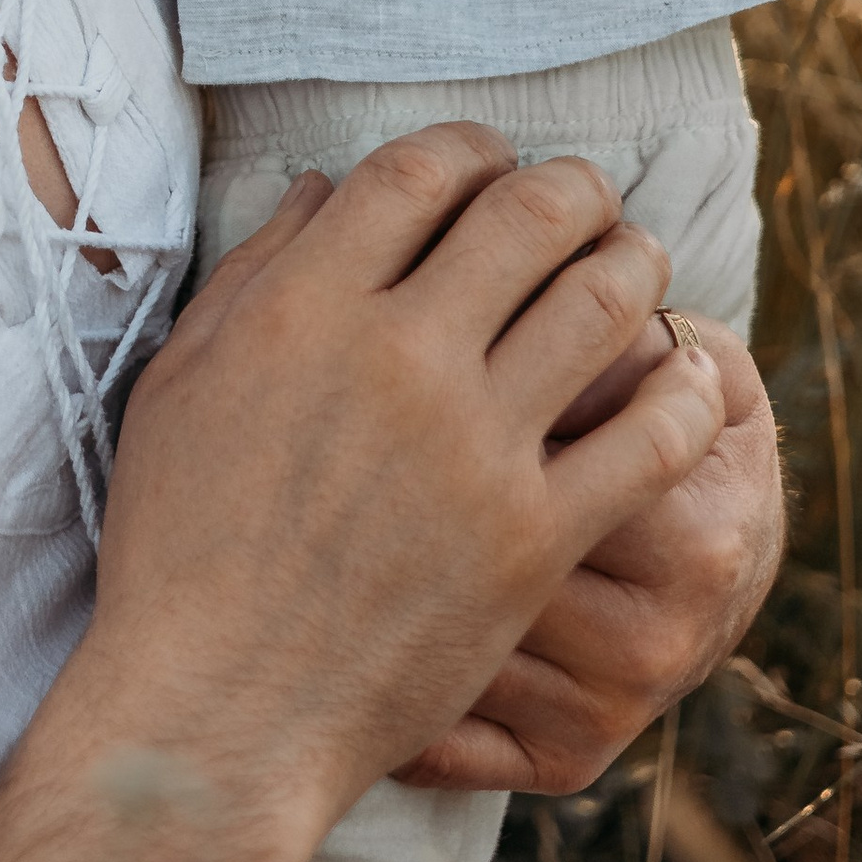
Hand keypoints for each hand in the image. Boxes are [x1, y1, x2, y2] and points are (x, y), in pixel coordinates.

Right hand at [77, 128, 726, 845]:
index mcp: (303, 308)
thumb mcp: (179, 386)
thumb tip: (320, 187)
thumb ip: (253, 273)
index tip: (492, 167)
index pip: (421, 170)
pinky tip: (683, 381)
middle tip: (585, 204)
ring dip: (636, 263)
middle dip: (573, 188)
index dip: (473, 150)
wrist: (215, 712)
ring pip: (605, 302)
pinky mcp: (533, 537)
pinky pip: (651, 437)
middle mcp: (398, 357)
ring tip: (637, 266)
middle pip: (531, 212)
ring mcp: (473, 447)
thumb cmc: (177, 549)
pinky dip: (683, 390)